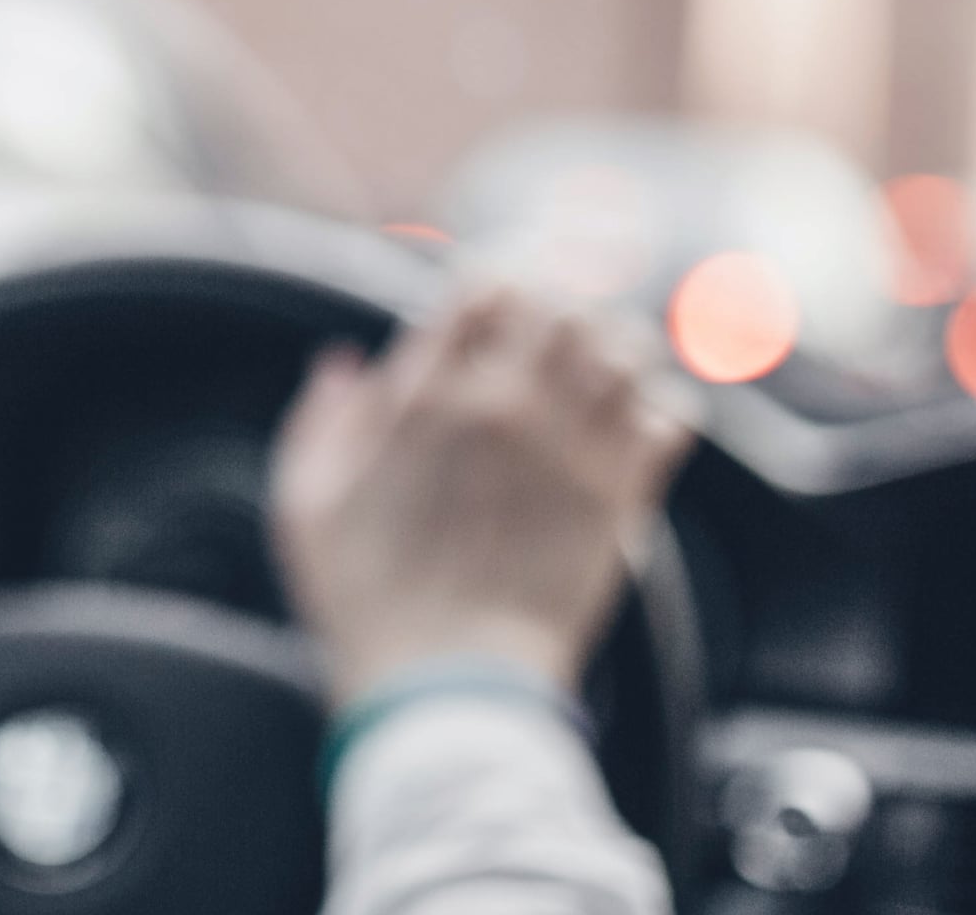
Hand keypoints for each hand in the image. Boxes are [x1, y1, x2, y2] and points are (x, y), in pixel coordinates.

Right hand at [270, 283, 690, 703]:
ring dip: (616, 351)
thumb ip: (321, 420)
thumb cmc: (365, 603)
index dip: (493, 287)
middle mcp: (504, 405)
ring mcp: (570, 448)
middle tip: (555, 339)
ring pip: (625, 347)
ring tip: (603, 373)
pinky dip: (661, 408)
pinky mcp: (621, 498)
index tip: (495, 310)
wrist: (444, 688)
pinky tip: (641, 426)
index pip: (481, 287)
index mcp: (425, 395)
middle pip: (561, 304)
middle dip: (559, 312)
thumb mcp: (304, 506)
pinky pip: (671, 415)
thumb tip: (345, 362)